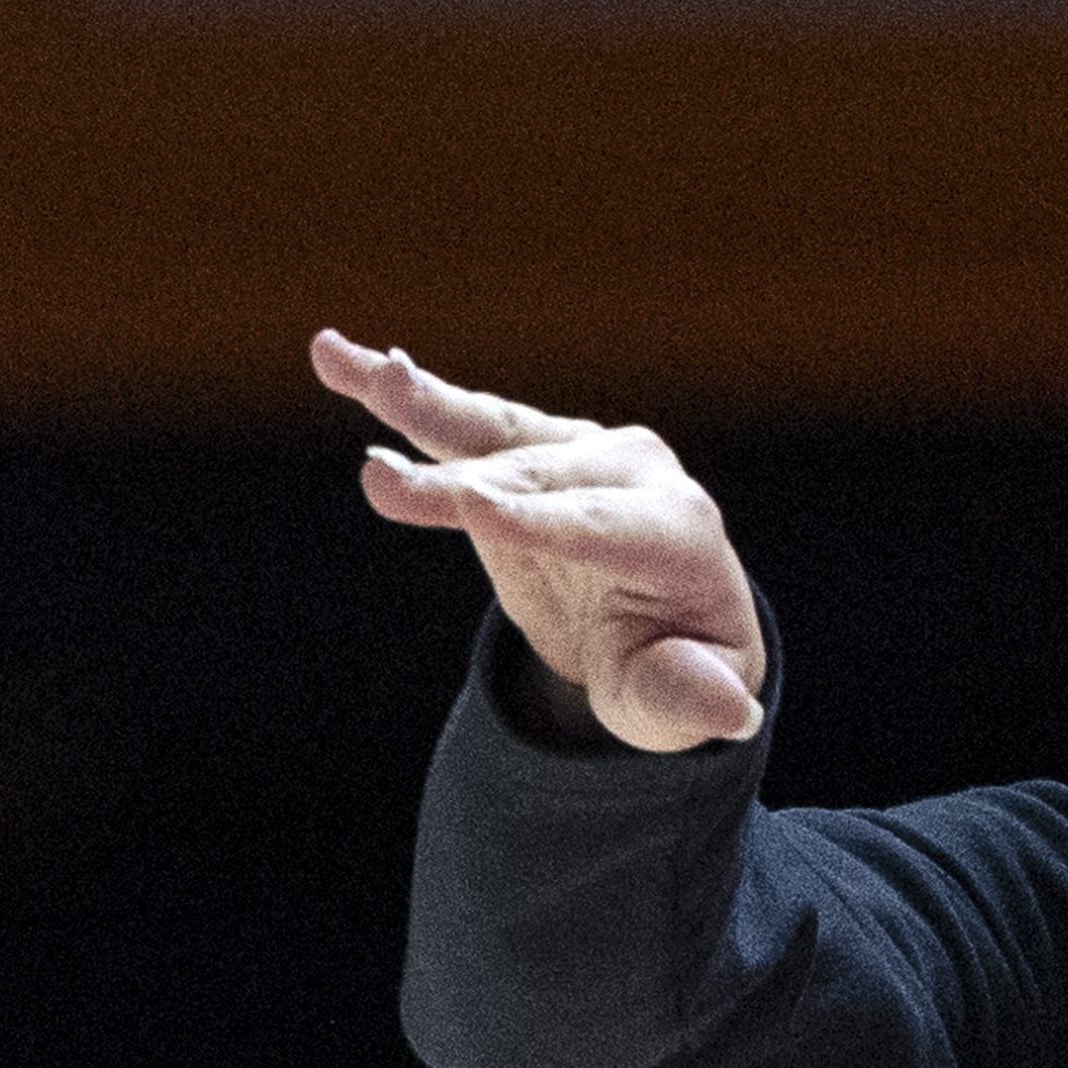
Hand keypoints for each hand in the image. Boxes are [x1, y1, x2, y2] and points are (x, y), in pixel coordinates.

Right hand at [313, 331, 769, 751]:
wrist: (664, 621)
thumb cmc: (673, 666)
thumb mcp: (686, 698)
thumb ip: (693, 698)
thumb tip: (730, 712)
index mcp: (678, 534)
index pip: (602, 528)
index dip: (541, 522)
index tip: (480, 511)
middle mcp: (633, 473)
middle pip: (535, 481)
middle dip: (462, 485)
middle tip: (384, 482)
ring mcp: (577, 450)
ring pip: (493, 431)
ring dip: (426, 406)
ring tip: (377, 376)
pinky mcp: (523, 449)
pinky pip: (455, 420)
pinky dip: (398, 393)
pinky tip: (337, 355)